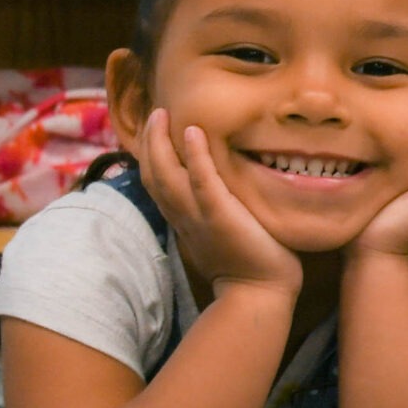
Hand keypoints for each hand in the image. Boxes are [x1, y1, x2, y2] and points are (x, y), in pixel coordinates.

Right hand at [137, 109, 300, 302]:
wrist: (259, 294)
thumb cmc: (248, 263)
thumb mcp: (221, 233)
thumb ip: (212, 212)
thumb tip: (218, 189)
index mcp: (183, 220)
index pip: (157, 183)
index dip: (150, 156)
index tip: (152, 131)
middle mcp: (183, 216)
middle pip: (153, 174)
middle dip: (148, 142)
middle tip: (155, 113)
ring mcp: (199, 215)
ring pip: (167, 175)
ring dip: (161, 141)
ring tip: (163, 113)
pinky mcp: (220, 215)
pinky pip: (202, 181)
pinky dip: (195, 156)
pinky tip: (194, 131)